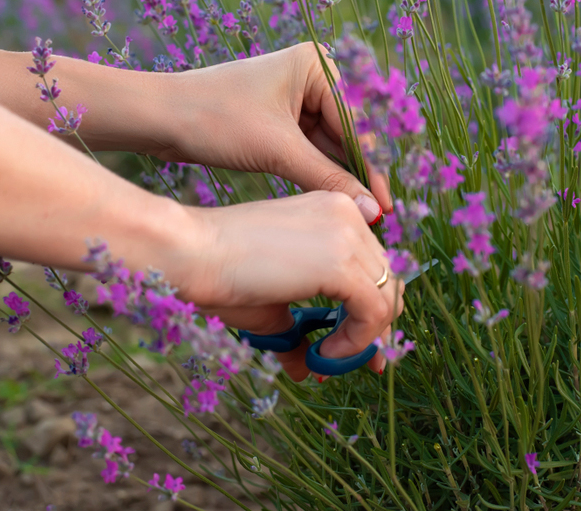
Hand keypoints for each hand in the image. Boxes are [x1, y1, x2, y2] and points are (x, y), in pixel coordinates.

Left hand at [155, 43, 391, 222]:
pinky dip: (323, 175)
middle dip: (361, 174)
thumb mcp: (277, 150)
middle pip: (350, 133)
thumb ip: (328, 179)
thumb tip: (373, 210)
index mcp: (317, 64)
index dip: (373, 167)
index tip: (386, 204)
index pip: (357, 122)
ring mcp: (299, 97)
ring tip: (363, 215)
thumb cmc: (214, 119)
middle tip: (379, 215)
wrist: (158, 118)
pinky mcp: (284, 120)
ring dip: (344, 178)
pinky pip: (314, 150)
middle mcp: (313, 75)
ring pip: (333, 145)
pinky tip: (338, 202)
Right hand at [171, 191, 404, 380]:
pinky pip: (374, 311)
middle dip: (376, 327)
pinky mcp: (342, 261)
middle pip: (389, 279)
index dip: (372, 308)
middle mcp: (349, 213)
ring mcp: (349, 233)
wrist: (191, 253)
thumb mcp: (271, 305)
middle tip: (353, 361)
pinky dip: (358, 341)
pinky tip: (324, 353)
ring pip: (387, 297)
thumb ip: (297, 331)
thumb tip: (307, 369)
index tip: (357, 347)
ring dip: (364, 338)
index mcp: (334, 211)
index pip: (375, 263)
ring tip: (327, 358)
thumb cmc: (220, 274)